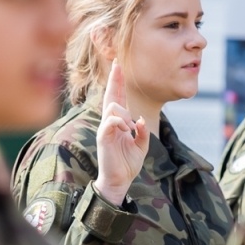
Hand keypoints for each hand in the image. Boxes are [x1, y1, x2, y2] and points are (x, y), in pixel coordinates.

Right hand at [93, 61, 148, 205]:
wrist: (119, 179)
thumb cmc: (128, 163)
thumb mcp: (141, 145)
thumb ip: (142, 132)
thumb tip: (139, 119)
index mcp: (119, 122)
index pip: (117, 98)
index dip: (118, 83)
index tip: (118, 66)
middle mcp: (110, 123)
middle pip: (110, 96)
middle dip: (115, 80)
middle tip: (117, 64)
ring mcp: (105, 129)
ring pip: (112, 108)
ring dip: (125, 113)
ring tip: (131, 127)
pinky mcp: (102, 137)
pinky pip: (110, 121)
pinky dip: (120, 122)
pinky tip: (127, 129)